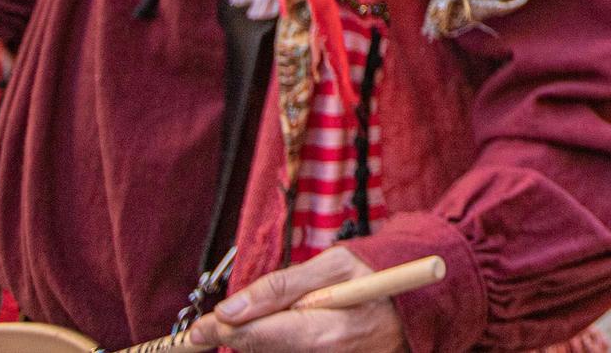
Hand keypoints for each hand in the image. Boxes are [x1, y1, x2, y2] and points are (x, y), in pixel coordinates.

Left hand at [189, 247, 405, 352]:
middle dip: (240, 331)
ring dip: (262, 336)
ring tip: (282, 315)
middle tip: (227, 319)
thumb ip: (281, 286)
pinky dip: (277, 342)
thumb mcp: (335, 266)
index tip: (198, 329)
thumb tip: (230, 308)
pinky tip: (292, 327)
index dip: (219, 330)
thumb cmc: (377, 281)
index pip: (253, 336)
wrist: (413, 314)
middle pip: (256, 349)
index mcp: (324, 332)